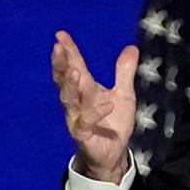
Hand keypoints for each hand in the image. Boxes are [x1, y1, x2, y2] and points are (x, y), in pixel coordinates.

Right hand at [52, 30, 137, 183]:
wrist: (113, 153)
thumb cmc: (113, 122)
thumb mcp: (124, 94)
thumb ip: (124, 72)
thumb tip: (131, 47)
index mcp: (86, 90)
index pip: (74, 67)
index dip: (68, 52)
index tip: (60, 35)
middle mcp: (77, 102)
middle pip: (65, 81)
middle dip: (61, 65)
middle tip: (57, 48)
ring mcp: (77, 118)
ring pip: (69, 101)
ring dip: (70, 87)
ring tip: (75, 72)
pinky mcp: (84, 136)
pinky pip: (86, 123)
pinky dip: (95, 113)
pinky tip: (107, 105)